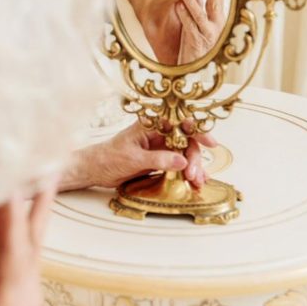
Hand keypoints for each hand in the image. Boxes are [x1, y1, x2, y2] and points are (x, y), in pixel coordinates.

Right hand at [0, 187, 54, 305]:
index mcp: (13, 304)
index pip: (15, 251)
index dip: (12, 216)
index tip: (10, 185)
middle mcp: (26, 293)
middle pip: (33, 240)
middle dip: (39, 202)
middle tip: (47, 169)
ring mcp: (26, 292)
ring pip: (31, 243)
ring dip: (34, 209)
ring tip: (37, 179)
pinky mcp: (19, 293)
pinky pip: (24, 251)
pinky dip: (21, 227)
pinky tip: (13, 214)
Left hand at [58, 121, 216, 191]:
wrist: (96, 169)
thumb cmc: (109, 157)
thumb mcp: (134, 158)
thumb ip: (158, 159)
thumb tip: (181, 161)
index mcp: (151, 125)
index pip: (180, 123)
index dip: (197, 131)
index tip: (210, 143)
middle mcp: (158, 134)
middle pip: (186, 141)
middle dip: (194, 157)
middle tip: (193, 174)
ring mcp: (160, 147)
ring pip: (185, 154)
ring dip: (193, 167)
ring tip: (197, 182)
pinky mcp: (160, 160)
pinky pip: (178, 165)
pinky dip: (187, 173)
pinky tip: (195, 182)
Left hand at [177, 0, 226, 63]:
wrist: (194, 71)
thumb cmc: (196, 46)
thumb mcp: (200, 24)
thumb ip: (199, 8)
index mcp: (218, 20)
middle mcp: (216, 26)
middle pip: (215, 3)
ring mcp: (207, 34)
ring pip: (200, 14)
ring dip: (194, 1)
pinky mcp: (196, 42)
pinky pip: (190, 26)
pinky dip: (185, 15)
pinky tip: (179, 6)